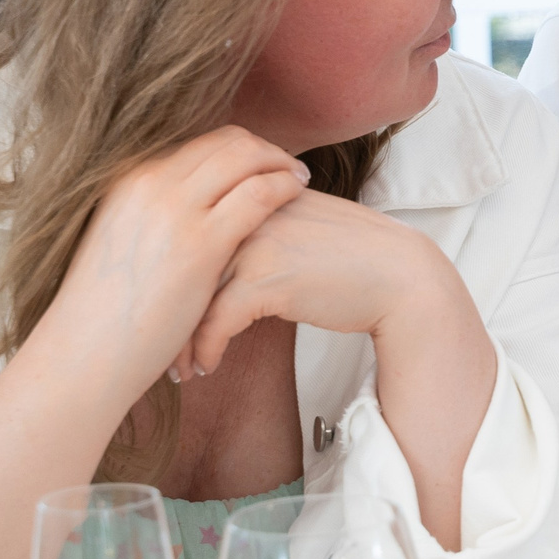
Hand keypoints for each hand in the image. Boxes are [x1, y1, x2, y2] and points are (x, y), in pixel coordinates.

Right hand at [40, 127, 309, 402]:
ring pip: (245, 157)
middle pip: (226, 141)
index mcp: (127, 179)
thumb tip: (187, 203)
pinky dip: (284, 187)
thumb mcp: (121, 239)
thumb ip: (150, 212)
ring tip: (300, 179)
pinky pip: (259, 193)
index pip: (199, 143)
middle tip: (287, 166)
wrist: (85, 352)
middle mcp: (149, 183)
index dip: (238, 148)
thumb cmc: (105, 310)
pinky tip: (297, 196)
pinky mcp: (201, 242)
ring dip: (280, 163)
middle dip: (264, 149)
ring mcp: (174, 209)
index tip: (260, 161)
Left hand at [175, 189, 462, 378]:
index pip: (185, 228)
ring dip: (179, 340)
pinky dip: (206, 350)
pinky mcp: (267, 278)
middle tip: (157, 346)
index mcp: (249, 190)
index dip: (165, 274)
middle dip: (163, 312)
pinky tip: (207, 367)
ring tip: (179, 367)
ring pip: (189, 296)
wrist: (401, 276)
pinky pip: (215, 321)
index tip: (160, 309)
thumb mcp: (298, 222)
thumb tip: (212, 250)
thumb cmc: (352, 256)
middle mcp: (246, 210)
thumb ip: (254, 222)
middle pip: (179, 263)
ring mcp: (254, 242)